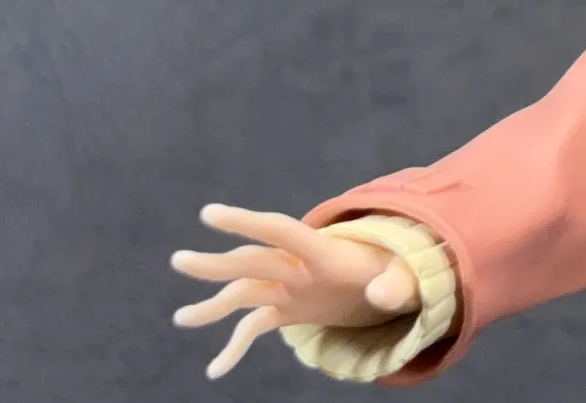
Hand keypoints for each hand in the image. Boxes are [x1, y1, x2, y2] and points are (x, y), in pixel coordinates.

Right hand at [170, 203, 420, 378]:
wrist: (388, 279)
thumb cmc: (397, 270)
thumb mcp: (406, 276)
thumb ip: (397, 283)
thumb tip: (382, 295)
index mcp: (324, 251)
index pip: (282, 231)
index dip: (247, 222)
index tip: (209, 213)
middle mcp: (298, 267)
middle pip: (254, 263)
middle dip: (219, 264)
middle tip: (179, 261)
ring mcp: (289, 288)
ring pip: (244, 292)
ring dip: (213, 305)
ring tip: (181, 320)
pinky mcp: (287, 310)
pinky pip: (254, 327)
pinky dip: (234, 347)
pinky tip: (215, 371)